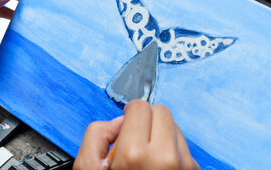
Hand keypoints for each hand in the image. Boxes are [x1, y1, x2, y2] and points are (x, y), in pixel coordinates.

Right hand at [74, 100, 199, 169]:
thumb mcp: (87, 168)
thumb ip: (97, 133)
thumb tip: (120, 121)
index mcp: (135, 156)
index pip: (140, 107)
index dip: (129, 114)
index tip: (126, 126)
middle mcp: (165, 159)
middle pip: (161, 111)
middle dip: (146, 120)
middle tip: (136, 139)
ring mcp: (184, 166)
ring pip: (174, 126)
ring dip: (160, 133)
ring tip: (147, 156)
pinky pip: (182, 145)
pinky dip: (171, 148)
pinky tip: (158, 165)